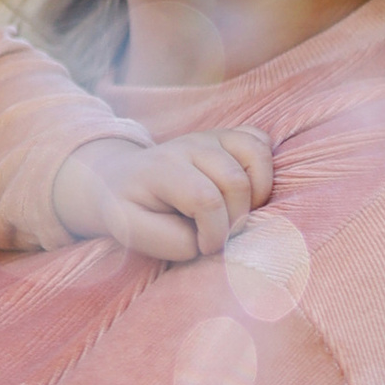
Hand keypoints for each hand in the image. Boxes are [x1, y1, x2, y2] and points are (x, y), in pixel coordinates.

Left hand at [49, 122, 274, 264]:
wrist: (120, 179)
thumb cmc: (130, 210)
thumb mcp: (134, 232)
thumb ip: (173, 241)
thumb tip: (213, 238)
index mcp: (164, 168)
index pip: (205, 199)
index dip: (214, 233)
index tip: (204, 248)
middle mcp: (191, 145)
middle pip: (236, 182)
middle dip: (235, 220)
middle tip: (217, 236)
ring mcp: (212, 137)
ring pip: (256, 156)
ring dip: (256, 194)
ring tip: (235, 213)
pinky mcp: (228, 136)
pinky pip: (262, 142)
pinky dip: (265, 169)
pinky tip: (247, 191)